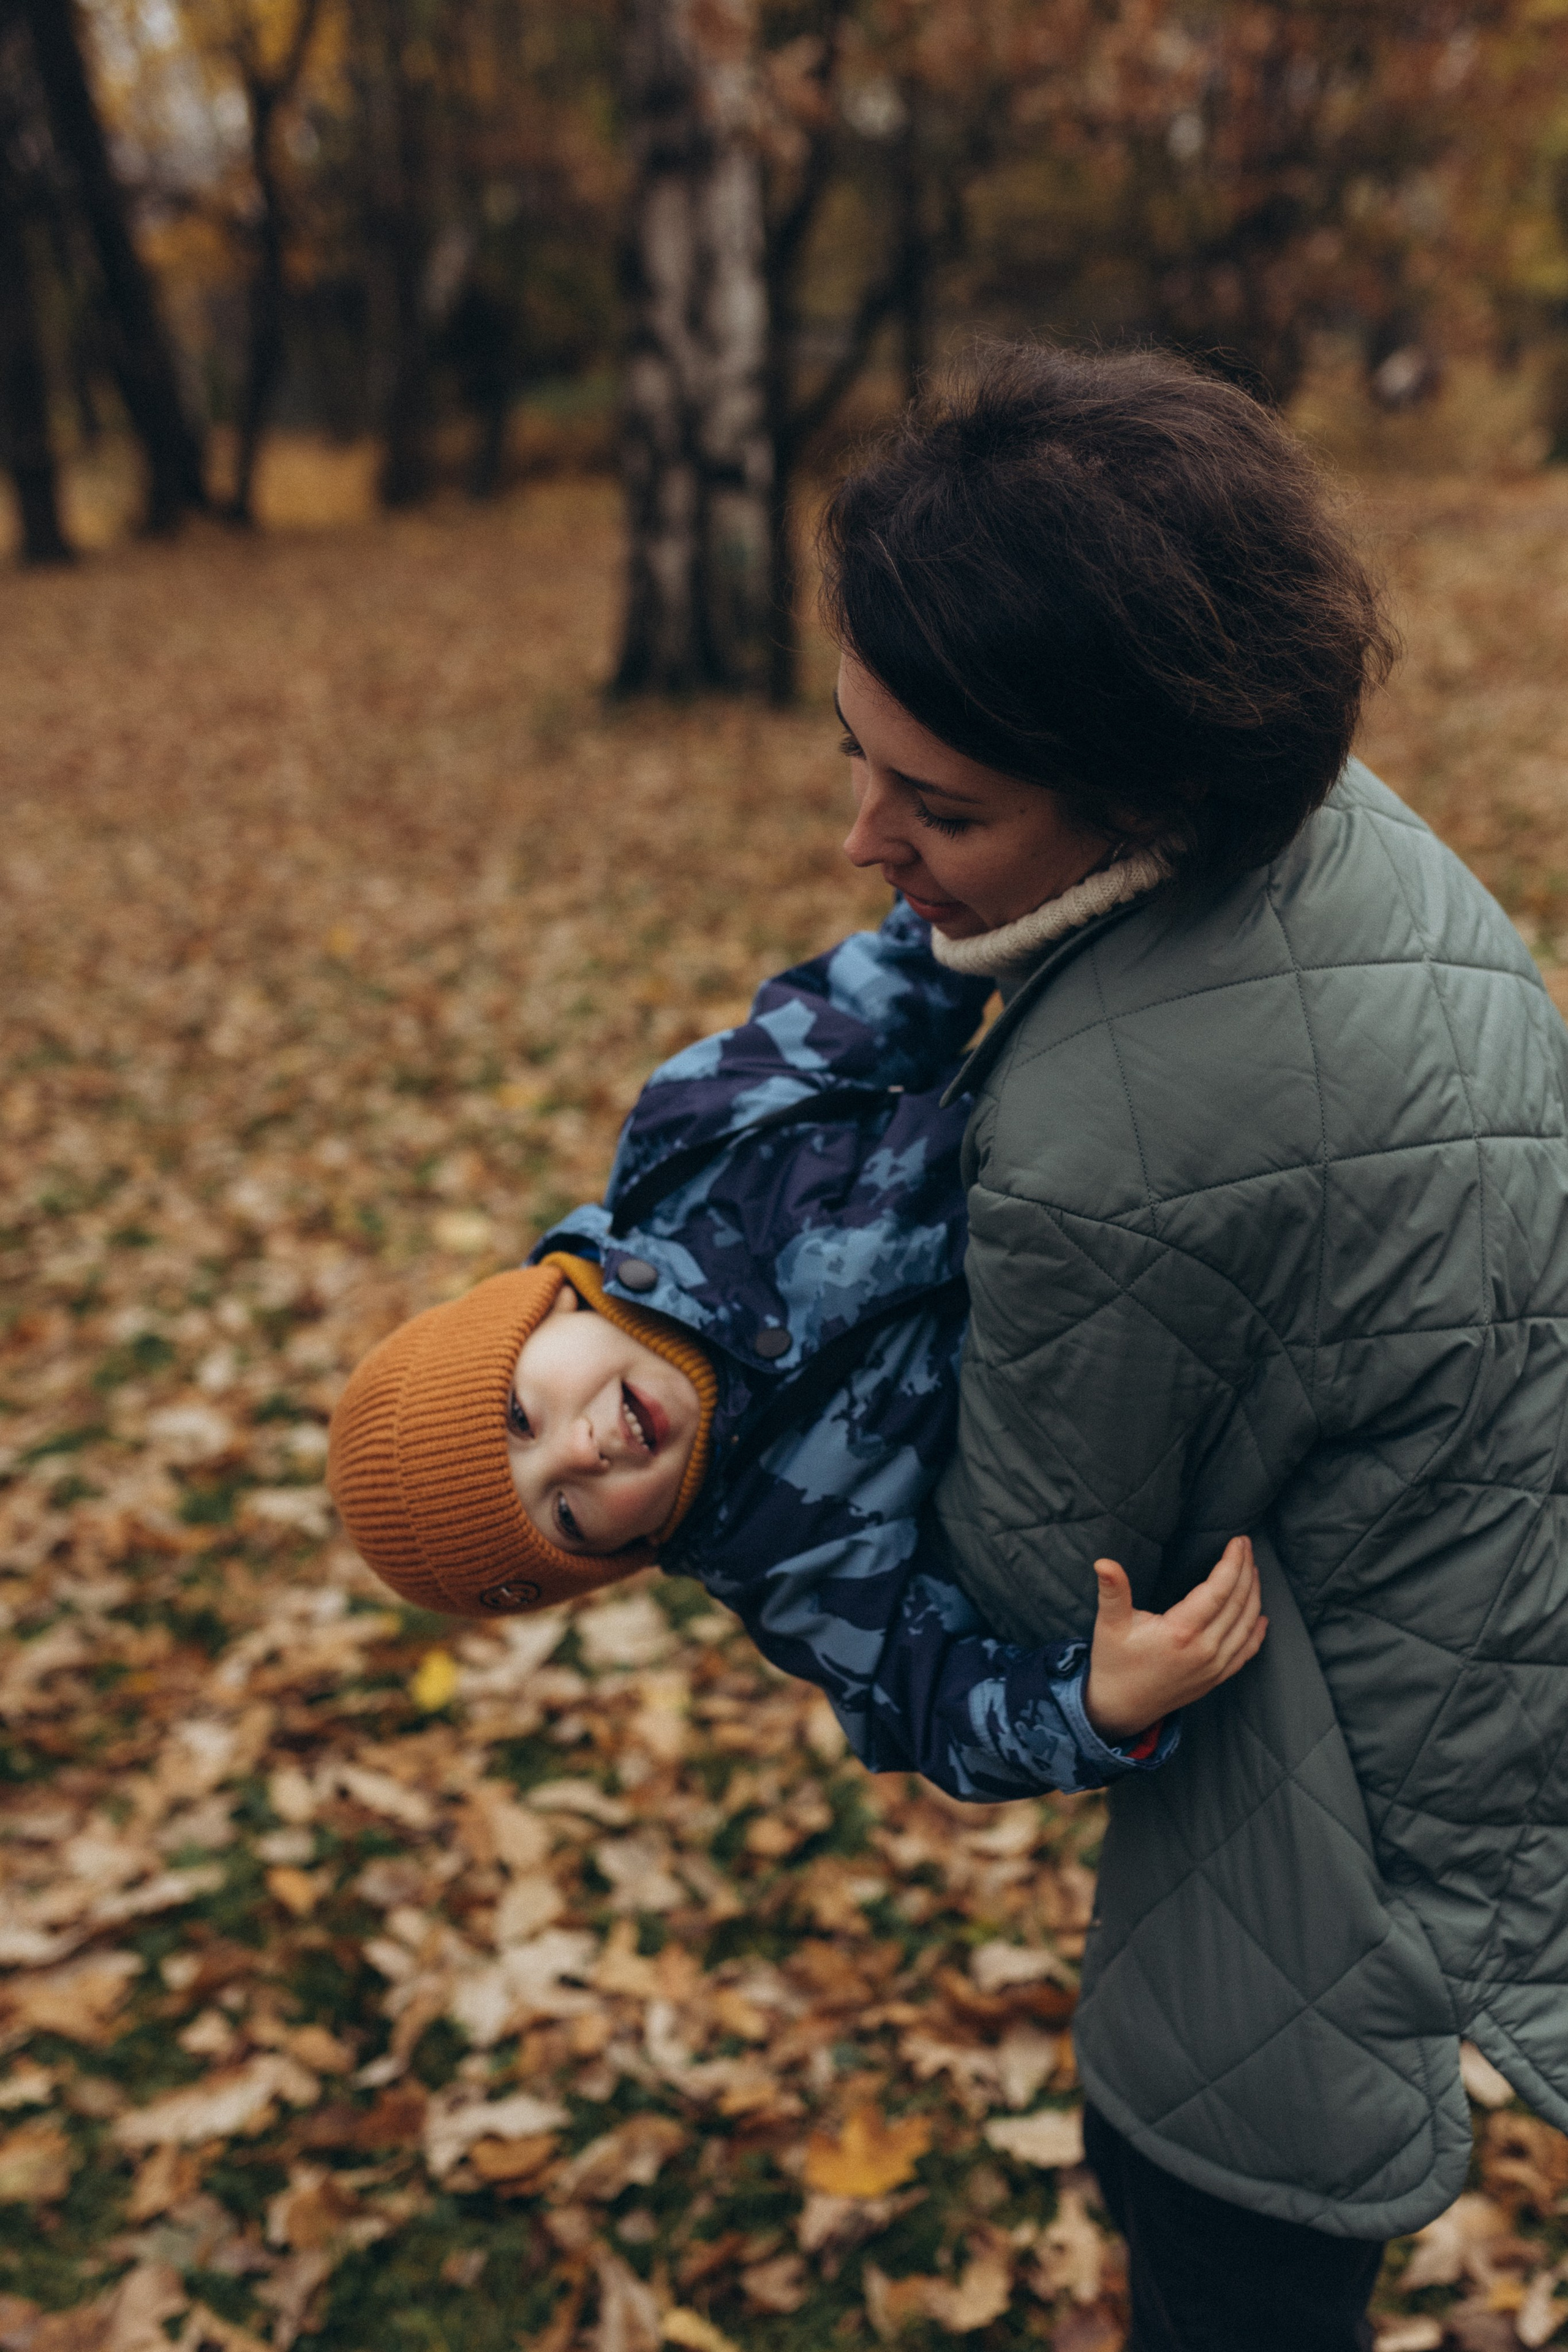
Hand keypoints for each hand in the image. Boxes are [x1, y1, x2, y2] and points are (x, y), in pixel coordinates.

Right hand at [1083, 1535, 1265, 1744]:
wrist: (1119, 1709)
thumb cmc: (1113, 1663)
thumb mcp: (1109, 1624)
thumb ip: (1113, 1591)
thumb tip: (1103, 1563)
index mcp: (1181, 1632)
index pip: (1218, 1590)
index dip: (1232, 1563)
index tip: (1238, 1541)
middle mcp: (1204, 1650)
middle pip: (1237, 1603)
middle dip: (1246, 1571)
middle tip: (1247, 1546)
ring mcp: (1214, 1667)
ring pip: (1246, 1625)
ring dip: (1254, 1595)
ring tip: (1253, 1570)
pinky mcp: (1215, 1679)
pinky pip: (1246, 1653)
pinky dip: (1257, 1633)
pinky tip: (1262, 1618)